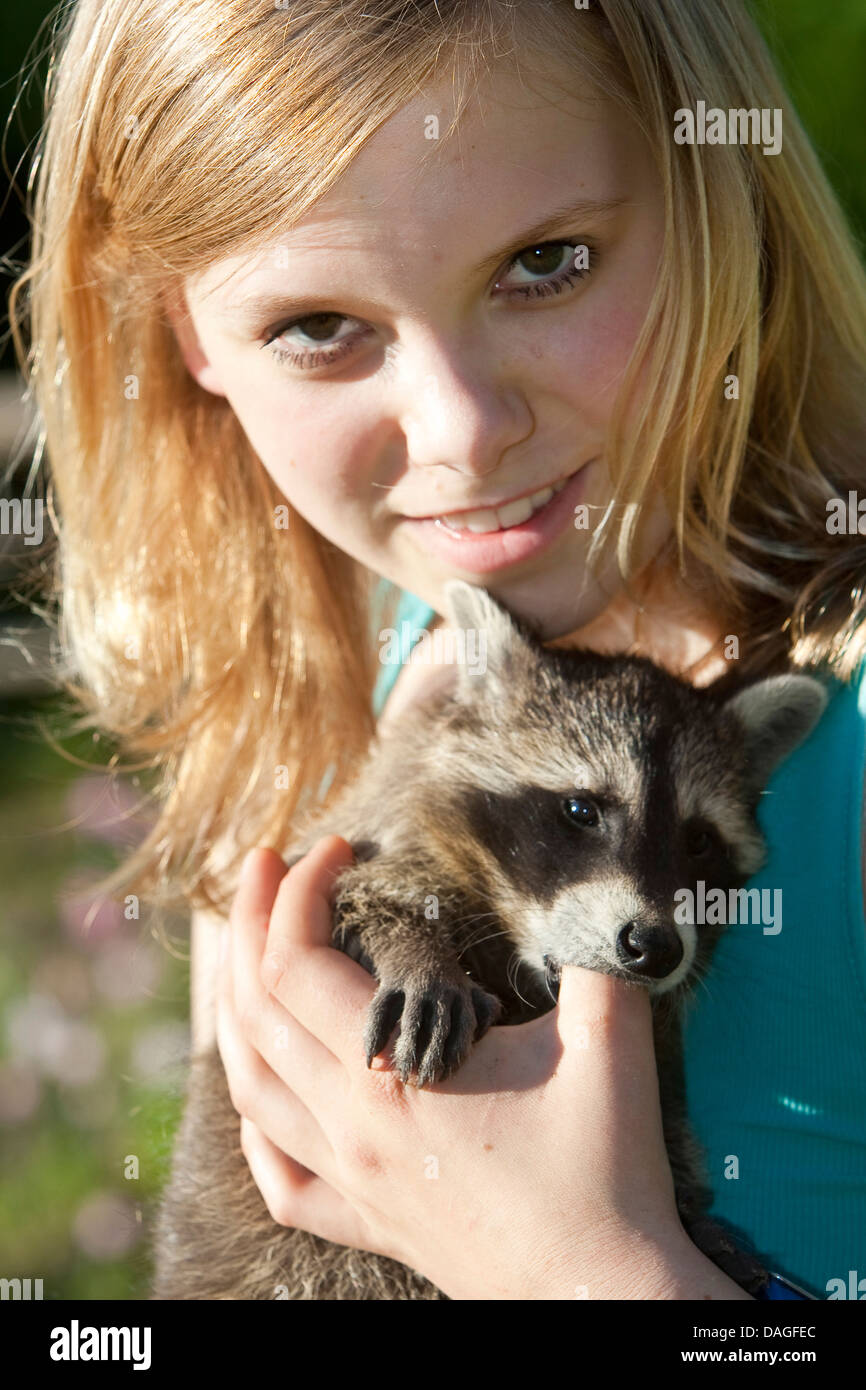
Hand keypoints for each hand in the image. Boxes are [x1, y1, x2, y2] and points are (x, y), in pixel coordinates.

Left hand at [216, 838, 750, 1299]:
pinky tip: (264, 1092)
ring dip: (236, 1008)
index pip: (298, 962)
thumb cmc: (606, 1174)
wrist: (601, 1295)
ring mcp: (351, 1180)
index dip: (301, 891)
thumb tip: (596, 887)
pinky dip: (256, 1124)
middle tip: (267, 864)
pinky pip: (279, 1177)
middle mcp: (350, 1126)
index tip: (336, 846)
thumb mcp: (610, 1042)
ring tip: (246, 954)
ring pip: (249, 1085)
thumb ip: (594, 952)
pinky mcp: (366, 1222)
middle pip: (256, 1010)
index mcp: (391, 1074)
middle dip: (250, 924)